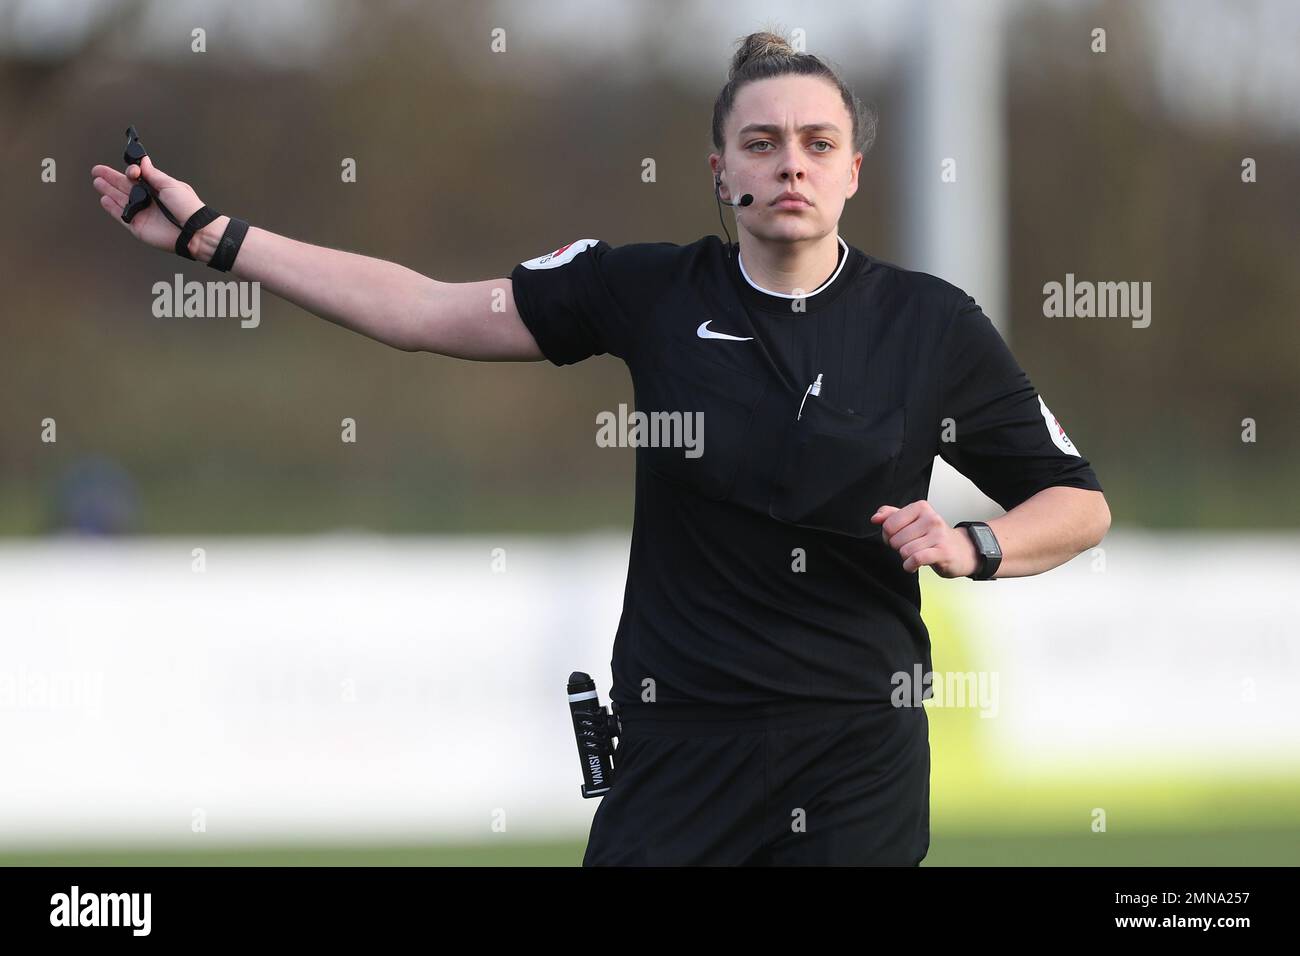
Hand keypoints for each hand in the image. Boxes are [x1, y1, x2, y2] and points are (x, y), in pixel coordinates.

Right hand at [90, 155, 205, 253]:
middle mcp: (148, 200)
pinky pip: (121, 216)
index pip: (137, 177)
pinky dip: (112, 208)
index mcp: (157, 188)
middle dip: (111, 178)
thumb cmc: (188, 207)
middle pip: (124, 186)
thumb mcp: (170, 185)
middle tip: (97, 170)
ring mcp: (142, 213)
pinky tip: (104, 199)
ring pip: (120, 199)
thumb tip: (144, 162)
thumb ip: (154, 174)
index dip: (131, 172)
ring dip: (108, 190)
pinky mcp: (137, 226)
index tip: (131, 172)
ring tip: (97, 181)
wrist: (193, 230)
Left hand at [870, 501, 979, 577]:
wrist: (962, 550)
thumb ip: (891, 515)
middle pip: (895, 539)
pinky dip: (909, 566)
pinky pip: (915, 559)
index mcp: (921, 508)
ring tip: (915, 555)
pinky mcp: (942, 552)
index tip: (899, 538)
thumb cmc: (933, 536)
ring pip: (904, 550)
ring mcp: (938, 535)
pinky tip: (913, 566)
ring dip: (905, 558)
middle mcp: (931, 518)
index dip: (888, 535)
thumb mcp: (912, 521)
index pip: (889, 524)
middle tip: (910, 547)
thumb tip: (875, 518)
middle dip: (898, 548)